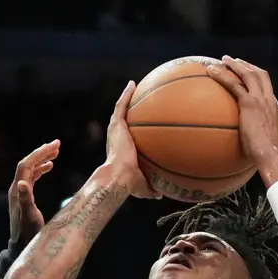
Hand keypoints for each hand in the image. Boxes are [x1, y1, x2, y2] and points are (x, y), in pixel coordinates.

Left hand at [9, 140, 59, 248]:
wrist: (23, 247)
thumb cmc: (28, 234)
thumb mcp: (29, 217)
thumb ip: (25, 200)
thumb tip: (22, 182)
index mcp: (17, 190)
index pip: (26, 165)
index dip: (39, 153)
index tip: (54, 146)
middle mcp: (17, 189)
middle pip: (28, 164)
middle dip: (42, 153)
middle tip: (57, 144)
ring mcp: (20, 193)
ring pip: (30, 170)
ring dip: (42, 159)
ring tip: (56, 153)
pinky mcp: (24, 197)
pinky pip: (32, 177)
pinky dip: (41, 170)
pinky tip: (50, 167)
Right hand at [105, 82, 158, 199]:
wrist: (119, 177)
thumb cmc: (129, 184)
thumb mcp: (144, 187)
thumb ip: (152, 188)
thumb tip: (162, 194)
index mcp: (123, 150)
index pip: (131, 137)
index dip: (137, 131)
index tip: (144, 125)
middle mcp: (118, 137)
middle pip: (125, 120)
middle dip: (132, 111)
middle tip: (141, 102)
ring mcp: (116, 130)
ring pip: (121, 109)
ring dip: (127, 98)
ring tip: (134, 86)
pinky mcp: (115, 125)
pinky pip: (121, 105)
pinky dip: (126, 94)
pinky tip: (132, 84)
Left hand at [205, 57, 277, 169]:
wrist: (270, 154)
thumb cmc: (266, 156)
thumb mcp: (265, 144)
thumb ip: (258, 138)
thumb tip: (248, 147)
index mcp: (276, 108)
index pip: (267, 89)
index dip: (258, 81)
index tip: (249, 77)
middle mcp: (270, 100)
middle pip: (260, 75)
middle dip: (248, 66)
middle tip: (236, 62)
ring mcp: (260, 99)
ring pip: (248, 74)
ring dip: (236, 65)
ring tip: (224, 60)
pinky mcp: (249, 103)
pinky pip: (234, 85)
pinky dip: (223, 76)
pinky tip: (212, 72)